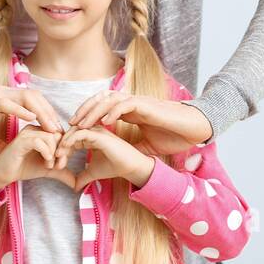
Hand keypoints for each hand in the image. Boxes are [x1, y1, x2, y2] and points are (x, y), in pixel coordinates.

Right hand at [0, 85, 64, 157]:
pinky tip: (32, 120)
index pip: (32, 103)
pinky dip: (22, 110)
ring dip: (41, 112)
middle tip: (61, 131)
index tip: (55, 131)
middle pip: (35, 98)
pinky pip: (8, 102)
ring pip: (27, 98)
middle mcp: (3, 93)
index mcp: (3, 100)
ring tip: (51, 127)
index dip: (45, 115)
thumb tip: (4, 153)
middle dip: (50, 113)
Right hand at [0, 124, 78, 192]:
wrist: (4, 174)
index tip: (62, 164)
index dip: (66, 149)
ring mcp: (28, 133)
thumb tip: (76, 183)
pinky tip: (45, 163)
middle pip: (59, 134)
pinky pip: (41, 142)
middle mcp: (36, 128)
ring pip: (51, 137)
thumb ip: (62, 172)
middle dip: (62, 151)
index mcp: (42, 131)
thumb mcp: (48, 169)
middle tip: (58, 166)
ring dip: (54, 154)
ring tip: (50, 166)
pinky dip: (47, 153)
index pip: (62, 134)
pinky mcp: (22, 140)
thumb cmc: (24, 167)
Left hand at [55, 124, 156, 193]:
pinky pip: (80, 133)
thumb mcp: (93, 172)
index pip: (70, 139)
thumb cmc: (114, 167)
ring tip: (58, 156)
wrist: (130, 167)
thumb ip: (82, 177)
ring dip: (62, 143)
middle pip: (69, 133)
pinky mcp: (99, 134)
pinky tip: (64, 150)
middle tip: (53, 160)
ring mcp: (96, 131)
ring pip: (72, 131)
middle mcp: (92, 131)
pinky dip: (70, 140)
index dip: (61, 150)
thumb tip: (73, 187)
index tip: (56, 165)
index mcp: (90, 137)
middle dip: (59, 146)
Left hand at [66, 91, 212, 155]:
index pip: (102, 109)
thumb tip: (116, 163)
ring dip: (94, 110)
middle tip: (71, 124)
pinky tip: (103, 121)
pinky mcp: (145, 104)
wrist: (192, 130)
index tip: (75, 130)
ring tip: (82, 123)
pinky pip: (125, 104)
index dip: (88, 117)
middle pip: (101, 101)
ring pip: (109, 100)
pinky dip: (113, 111)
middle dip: (85, 111)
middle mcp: (130, 104)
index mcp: (129, 112)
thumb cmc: (172, 136)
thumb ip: (130, 150)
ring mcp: (137, 102)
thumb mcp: (145, 146)